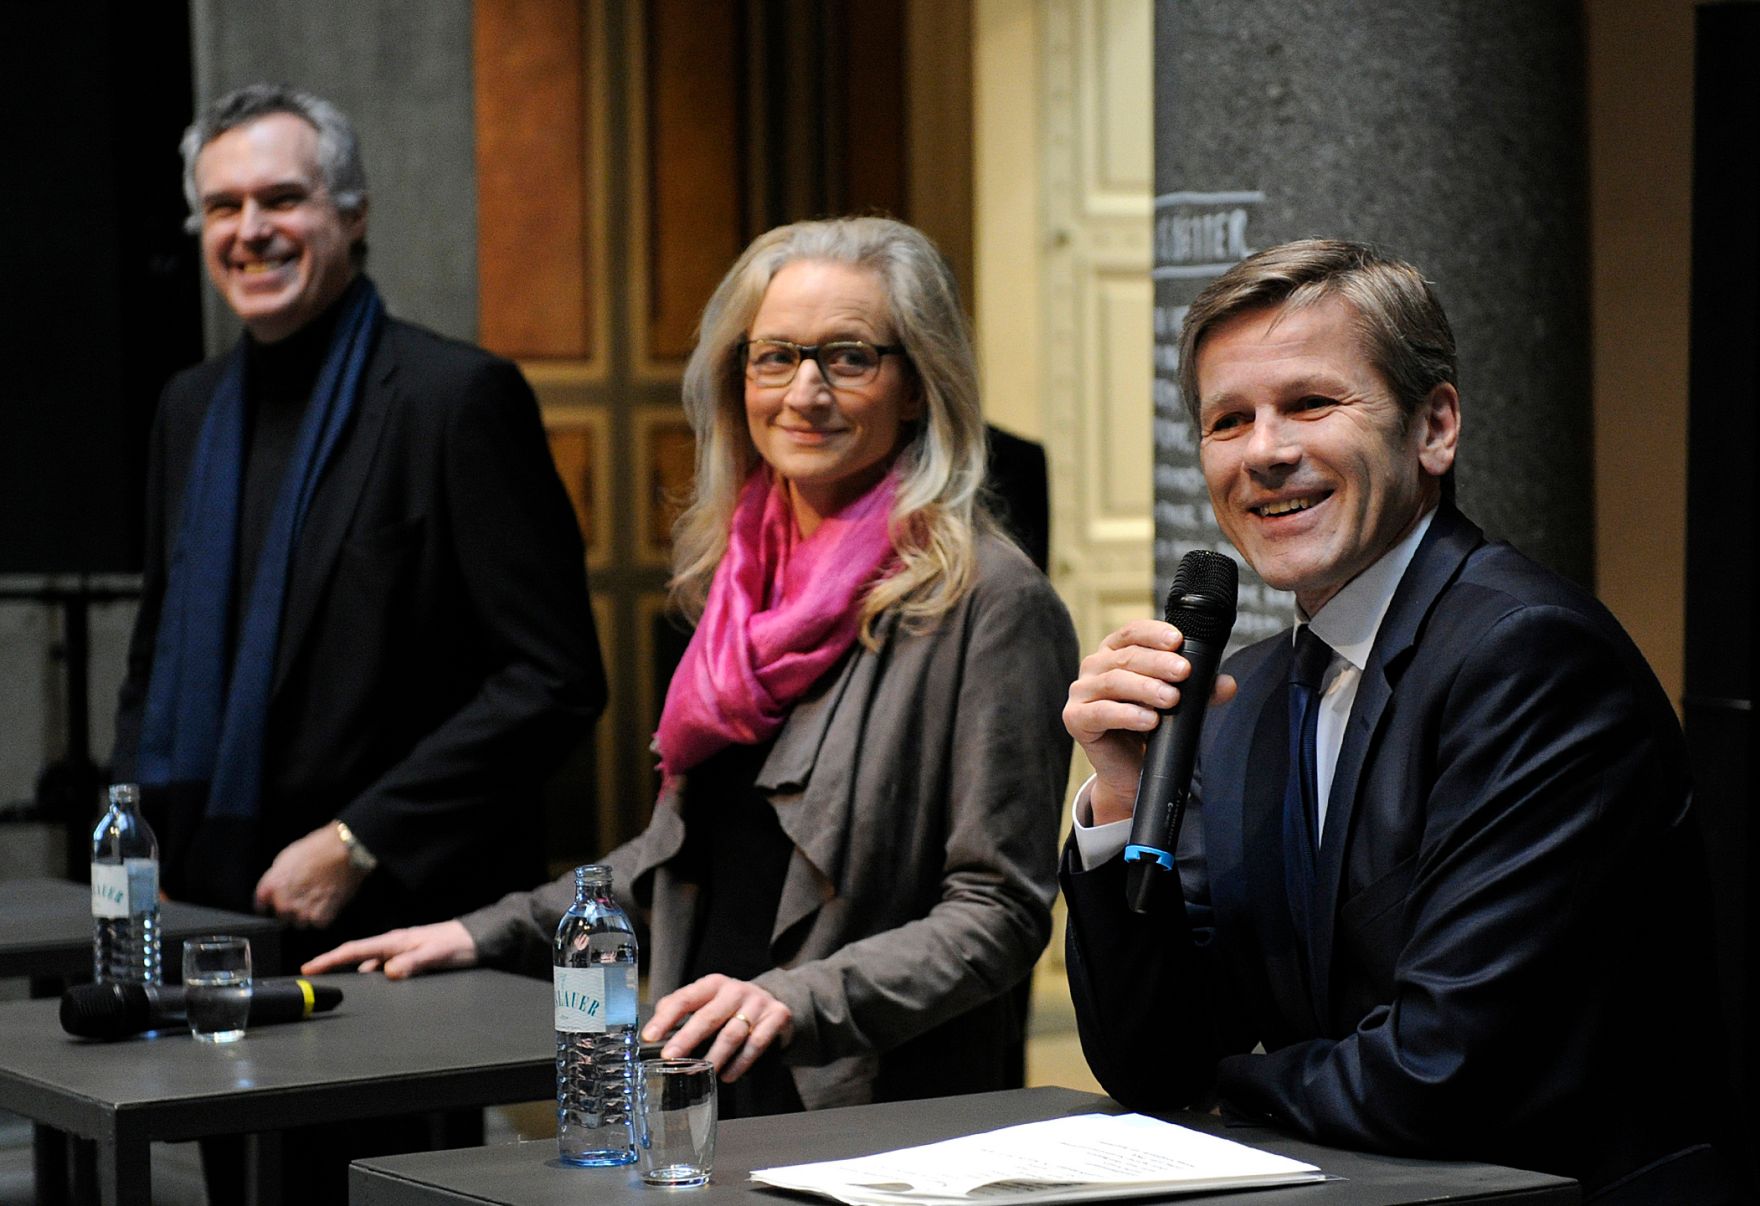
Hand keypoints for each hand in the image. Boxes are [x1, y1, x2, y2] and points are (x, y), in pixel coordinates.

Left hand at [252, 824, 366, 927]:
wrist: (343, 851)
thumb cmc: (318, 848)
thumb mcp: (287, 858)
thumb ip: (277, 877)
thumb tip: (275, 888)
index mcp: (271, 886)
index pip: (261, 906)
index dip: (271, 903)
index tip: (277, 902)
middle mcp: (283, 903)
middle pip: (282, 917)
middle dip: (292, 910)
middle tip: (306, 895)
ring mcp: (302, 912)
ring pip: (301, 922)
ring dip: (308, 914)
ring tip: (319, 897)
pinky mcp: (321, 917)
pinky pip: (319, 923)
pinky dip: (324, 915)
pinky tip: (329, 900)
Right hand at [300, 921, 478, 978]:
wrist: (478, 939)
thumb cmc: (458, 944)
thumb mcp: (435, 954)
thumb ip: (413, 962)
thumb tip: (387, 972)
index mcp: (395, 941)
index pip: (355, 950)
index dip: (329, 959)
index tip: (308, 968)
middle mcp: (394, 945)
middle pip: (355, 956)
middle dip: (332, 965)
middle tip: (311, 978)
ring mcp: (400, 951)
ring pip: (368, 964)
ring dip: (351, 973)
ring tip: (333, 986)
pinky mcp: (408, 958)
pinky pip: (382, 969)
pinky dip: (371, 977)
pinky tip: (370, 988)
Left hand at [641, 974, 793, 1083]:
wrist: (774, 1000)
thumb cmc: (730, 1006)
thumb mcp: (708, 1000)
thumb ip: (681, 1010)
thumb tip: (653, 1030)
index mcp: (713, 984)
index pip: (685, 999)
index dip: (666, 1018)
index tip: (650, 1036)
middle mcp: (735, 990)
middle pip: (708, 1016)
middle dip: (687, 1038)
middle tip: (671, 1058)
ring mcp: (758, 1002)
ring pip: (732, 1033)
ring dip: (715, 1056)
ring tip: (702, 1072)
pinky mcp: (777, 1016)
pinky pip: (756, 1043)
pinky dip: (741, 1062)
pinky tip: (728, 1075)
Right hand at [1063, 619, 1236, 824]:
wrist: (1130, 769)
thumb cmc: (1149, 727)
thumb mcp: (1178, 704)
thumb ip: (1201, 692)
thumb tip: (1228, 684)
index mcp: (1115, 652)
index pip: (1132, 632)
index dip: (1154, 633)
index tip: (1179, 640)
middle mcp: (1094, 667)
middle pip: (1126, 657)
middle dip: (1158, 663)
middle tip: (1184, 672)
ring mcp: (1081, 692)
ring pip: (1114, 682)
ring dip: (1145, 688)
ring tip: (1171, 699)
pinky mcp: (1075, 718)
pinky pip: (1101, 713)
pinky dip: (1127, 715)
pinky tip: (1149, 719)